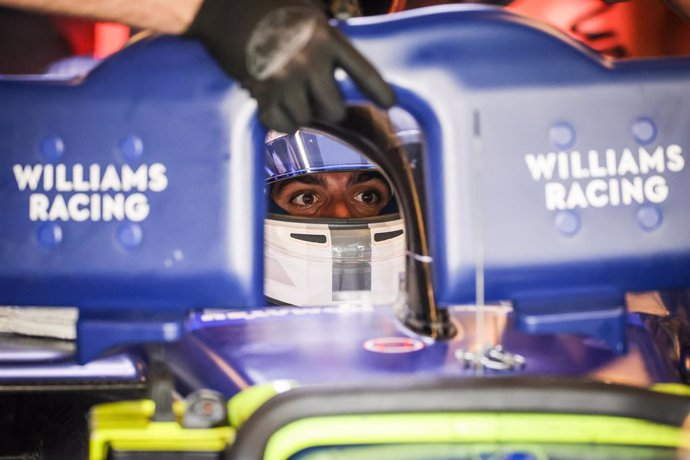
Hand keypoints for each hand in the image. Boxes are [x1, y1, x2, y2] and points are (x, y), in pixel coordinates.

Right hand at [187, 0, 395, 132]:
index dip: (379, 90)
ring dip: (301, 115)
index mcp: (326, 37)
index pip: (363, 71)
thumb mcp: (307, 10)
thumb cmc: (266, 7)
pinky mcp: (262, 93)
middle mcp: (310, 61)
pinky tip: (275, 107)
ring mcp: (286, 80)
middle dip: (328, 110)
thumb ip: (326, 36)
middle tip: (320, 101)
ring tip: (291, 97)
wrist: (221, 9)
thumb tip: (339, 68)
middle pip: (335, 109)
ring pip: (306, 120)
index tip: (390, 104)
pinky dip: (280, 121)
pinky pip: (281, 125)